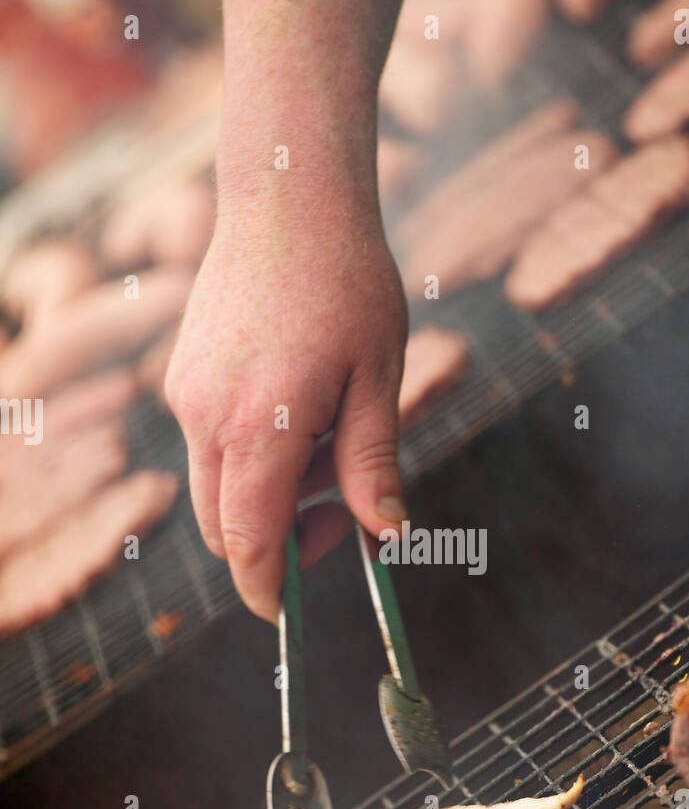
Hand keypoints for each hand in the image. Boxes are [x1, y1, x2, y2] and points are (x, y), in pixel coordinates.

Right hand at [164, 198, 407, 622]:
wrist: (288, 196)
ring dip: (266, 499)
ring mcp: (187, 395)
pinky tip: (300, 414)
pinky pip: (211, 445)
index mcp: (263, 427)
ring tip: (329, 448)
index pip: (251, 541)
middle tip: (338, 520)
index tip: (288, 612)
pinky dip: (250, 459)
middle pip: (225, 527)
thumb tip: (384, 534)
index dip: (269, 588)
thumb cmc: (347, 281)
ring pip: (216, 488)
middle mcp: (209, 418)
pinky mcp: (183, 376)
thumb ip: (373, 462)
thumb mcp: (379, 376)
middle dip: (275, 546)